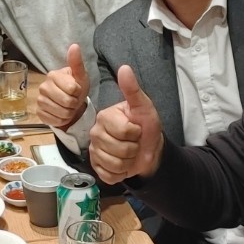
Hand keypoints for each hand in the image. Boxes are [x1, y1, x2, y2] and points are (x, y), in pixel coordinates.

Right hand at [37, 44, 88, 127]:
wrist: (70, 104)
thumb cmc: (76, 88)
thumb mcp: (80, 76)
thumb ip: (77, 62)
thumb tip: (74, 45)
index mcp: (53, 75)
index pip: (72, 88)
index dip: (78, 92)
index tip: (77, 90)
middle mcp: (43, 87)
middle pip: (66, 101)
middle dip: (74, 103)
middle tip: (73, 100)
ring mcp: (39, 101)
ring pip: (61, 113)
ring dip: (69, 113)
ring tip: (68, 107)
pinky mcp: (39, 113)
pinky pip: (54, 120)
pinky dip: (62, 120)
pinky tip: (62, 114)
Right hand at [87, 66, 163, 183]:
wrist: (149, 150)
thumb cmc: (146, 126)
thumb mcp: (144, 107)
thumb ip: (132, 90)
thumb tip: (124, 67)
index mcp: (104, 116)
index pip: (123, 130)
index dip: (135, 133)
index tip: (137, 129)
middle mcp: (95, 132)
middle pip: (117, 149)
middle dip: (132, 149)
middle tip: (134, 143)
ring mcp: (94, 151)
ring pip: (113, 163)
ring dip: (128, 162)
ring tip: (130, 154)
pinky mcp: (96, 168)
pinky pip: (108, 175)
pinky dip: (121, 173)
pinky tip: (123, 165)